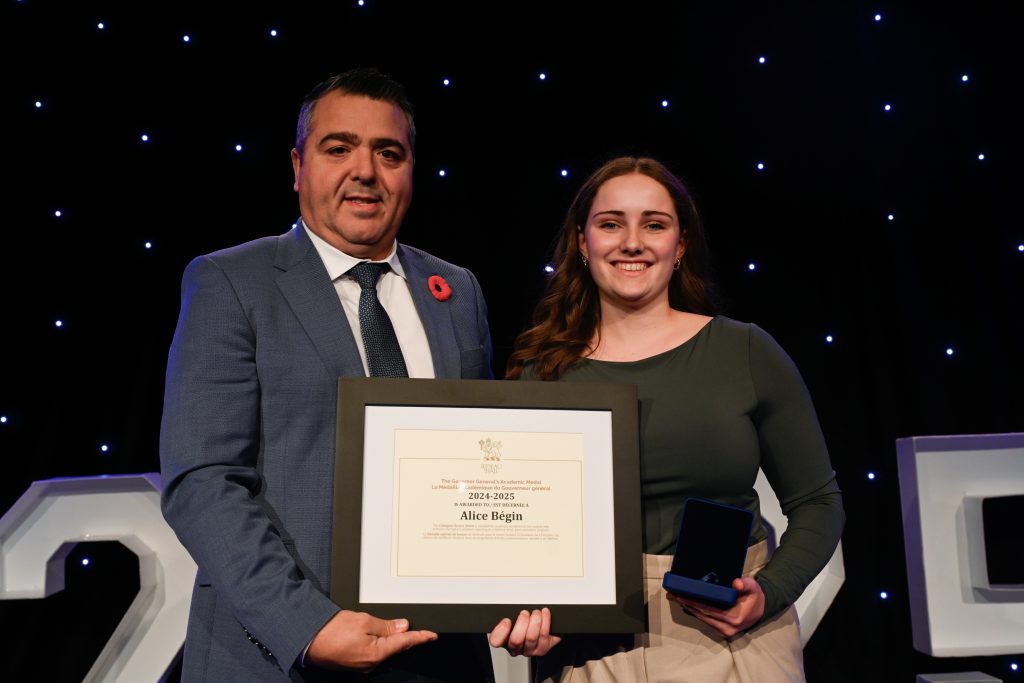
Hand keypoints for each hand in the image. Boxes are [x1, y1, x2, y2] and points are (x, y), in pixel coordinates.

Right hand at [306, 610, 436, 670]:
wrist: (307, 639)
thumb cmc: (331, 630)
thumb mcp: (364, 621)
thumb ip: (386, 626)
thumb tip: (402, 626)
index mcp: (377, 654)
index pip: (405, 643)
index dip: (420, 637)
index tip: (432, 635)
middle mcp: (371, 664)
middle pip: (394, 647)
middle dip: (402, 636)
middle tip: (408, 624)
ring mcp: (361, 665)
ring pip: (382, 649)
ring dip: (386, 638)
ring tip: (379, 624)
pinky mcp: (353, 663)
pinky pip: (371, 651)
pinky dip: (375, 642)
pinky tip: (371, 633)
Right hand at [488, 607, 561, 656]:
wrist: (542, 633)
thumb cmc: (526, 624)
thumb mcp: (514, 617)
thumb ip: (510, 614)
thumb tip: (510, 606)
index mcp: (504, 640)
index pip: (496, 641)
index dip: (500, 631)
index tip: (507, 620)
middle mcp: (515, 648)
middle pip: (516, 640)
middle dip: (522, 622)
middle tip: (525, 613)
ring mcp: (529, 650)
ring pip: (531, 637)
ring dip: (535, 621)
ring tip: (536, 612)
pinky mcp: (542, 649)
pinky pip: (544, 636)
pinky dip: (545, 622)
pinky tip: (544, 614)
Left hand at [667, 577, 764, 637]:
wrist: (762, 609)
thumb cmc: (755, 597)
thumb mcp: (754, 587)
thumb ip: (746, 584)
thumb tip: (736, 583)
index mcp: (734, 618)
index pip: (709, 609)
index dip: (693, 602)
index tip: (680, 595)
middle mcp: (728, 627)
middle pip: (702, 614)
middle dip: (686, 604)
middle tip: (672, 595)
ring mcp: (724, 631)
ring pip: (702, 619)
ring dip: (688, 608)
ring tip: (675, 598)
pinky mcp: (722, 630)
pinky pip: (706, 620)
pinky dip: (695, 612)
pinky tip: (686, 604)